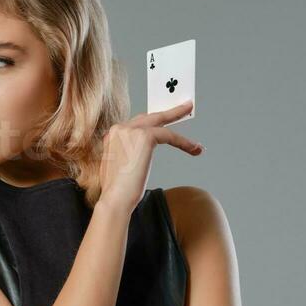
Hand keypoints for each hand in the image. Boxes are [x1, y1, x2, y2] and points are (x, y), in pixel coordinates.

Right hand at [98, 100, 202, 218]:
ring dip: (177, 116)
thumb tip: (137, 156)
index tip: (162, 122)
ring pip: (160, 122)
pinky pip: (169, 135)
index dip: (150, 124)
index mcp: (112, 136)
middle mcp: (120, 129)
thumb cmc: (117, 191)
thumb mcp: (118, 167)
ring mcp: (131, 130)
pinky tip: (193, 148)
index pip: (135, 125)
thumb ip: (126, 154)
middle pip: (147, 117)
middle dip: (165, 112)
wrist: (115, 199)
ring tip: (189, 110)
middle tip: (182, 107)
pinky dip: (183, 141)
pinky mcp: (145, 136)